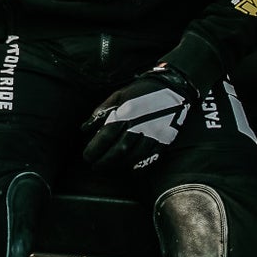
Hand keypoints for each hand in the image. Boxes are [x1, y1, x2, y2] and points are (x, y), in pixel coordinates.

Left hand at [81, 64, 198, 171]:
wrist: (172, 87)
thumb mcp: (117, 96)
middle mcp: (141, 125)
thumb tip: (84, 129)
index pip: (107, 136)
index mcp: (126, 112)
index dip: (95, 149)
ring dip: (119, 165)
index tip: (87, 156)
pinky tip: (128, 168)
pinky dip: (138, 165)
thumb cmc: (140, 92)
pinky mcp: (165, 140)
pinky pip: (150, 157)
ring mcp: (155, 134)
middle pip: (119, 150)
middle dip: (104, 161)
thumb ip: (101, 112)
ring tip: (108, 168)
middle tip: (94, 166)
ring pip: (134, 156)